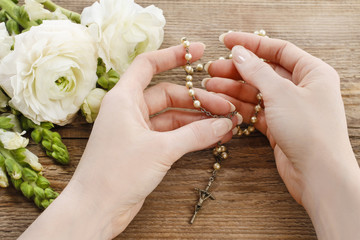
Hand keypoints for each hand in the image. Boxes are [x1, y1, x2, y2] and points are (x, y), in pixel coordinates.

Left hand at [20, 43, 239, 239]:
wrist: (96, 209)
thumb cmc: (116, 174)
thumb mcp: (160, 149)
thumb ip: (195, 134)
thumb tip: (224, 124)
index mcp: (124, 99)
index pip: (148, 65)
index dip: (173, 55)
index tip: (197, 51)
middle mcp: (129, 111)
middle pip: (168, 94)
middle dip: (197, 100)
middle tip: (225, 107)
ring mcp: (137, 130)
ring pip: (172, 116)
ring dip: (197, 120)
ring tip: (225, 124)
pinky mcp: (144, 148)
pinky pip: (171, 134)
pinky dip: (190, 135)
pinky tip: (211, 137)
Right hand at [204, 32, 359, 238]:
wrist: (318, 175)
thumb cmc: (310, 131)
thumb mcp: (281, 93)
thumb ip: (257, 71)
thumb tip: (239, 53)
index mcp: (312, 72)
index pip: (278, 50)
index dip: (251, 44)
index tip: (226, 41)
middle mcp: (301, 88)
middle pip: (264, 72)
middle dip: (237, 70)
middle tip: (212, 69)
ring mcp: (289, 108)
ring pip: (256, 92)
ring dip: (233, 89)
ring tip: (210, 87)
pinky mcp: (279, 126)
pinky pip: (255, 110)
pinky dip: (239, 107)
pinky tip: (222, 104)